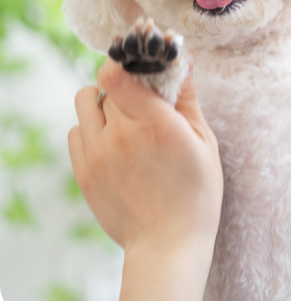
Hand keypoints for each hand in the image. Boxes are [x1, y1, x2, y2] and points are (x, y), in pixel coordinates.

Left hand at [69, 57, 222, 300]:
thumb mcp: (203, 141)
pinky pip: (76, 131)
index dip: (126, 58)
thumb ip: (187, 98)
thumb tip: (183, 60)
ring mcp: (97, 153)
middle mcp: (121, 134)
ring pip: (86, 102)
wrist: (167, 243)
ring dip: (104, 102)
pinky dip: (92, 128)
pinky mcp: (83, 171)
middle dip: (126, 82)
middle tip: (143, 96)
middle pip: (105, 83)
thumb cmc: (196, 192)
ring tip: (125, 119)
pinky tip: (114, 142)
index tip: (139, 57)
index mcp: (156, 123)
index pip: (118, 72)